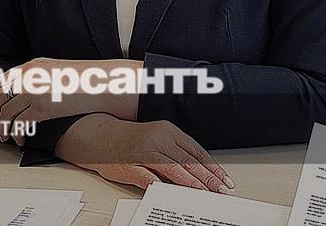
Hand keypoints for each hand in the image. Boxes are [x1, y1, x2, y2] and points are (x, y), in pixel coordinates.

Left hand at [0, 58, 140, 144]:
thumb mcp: (57, 70)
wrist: (99, 82)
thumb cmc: (83, 79)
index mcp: (33, 66)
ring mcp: (34, 91)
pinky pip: (19, 124)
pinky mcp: (41, 107)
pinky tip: (19, 140)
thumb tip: (28, 91)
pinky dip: (16, 134)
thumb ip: (40, 77)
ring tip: (2, 136)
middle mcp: (29, 76)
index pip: (3, 79)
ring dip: (2, 127)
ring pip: (6, 113)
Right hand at [54, 113, 233, 192]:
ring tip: (204, 194)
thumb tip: (200, 172)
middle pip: (188, 161)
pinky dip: (160, 186)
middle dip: (208, 178)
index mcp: (168, 131)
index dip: (212, 167)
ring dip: (192, 184)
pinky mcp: (130, 165)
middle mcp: (158, 139)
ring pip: (173, 169)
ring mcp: (144, 152)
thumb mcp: (158, 138)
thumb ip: (176, 152)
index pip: (196, 151)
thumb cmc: (132, 139)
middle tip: (221, 191)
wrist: (101, 136)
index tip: (224, 179)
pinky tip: (170, 193)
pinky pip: (148, 177)